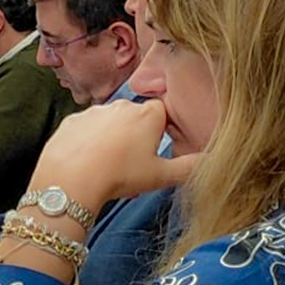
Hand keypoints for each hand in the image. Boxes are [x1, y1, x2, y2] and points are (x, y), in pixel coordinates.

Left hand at [32, 99, 199, 212]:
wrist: (71, 179)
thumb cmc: (119, 176)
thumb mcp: (162, 175)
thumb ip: (191, 167)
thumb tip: (213, 160)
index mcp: (148, 114)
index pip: (163, 113)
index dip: (161, 132)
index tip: (155, 151)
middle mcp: (121, 106)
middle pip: (135, 117)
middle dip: (136, 135)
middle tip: (132, 163)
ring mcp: (94, 111)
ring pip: (109, 122)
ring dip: (111, 137)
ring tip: (107, 165)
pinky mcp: (71, 121)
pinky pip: (85, 129)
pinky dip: (87, 141)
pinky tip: (86, 160)